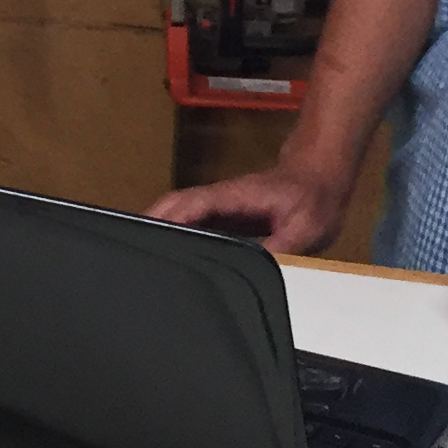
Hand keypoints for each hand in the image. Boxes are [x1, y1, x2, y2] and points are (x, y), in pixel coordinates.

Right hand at [146, 159, 352, 255]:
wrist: (320, 178)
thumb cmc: (314, 198)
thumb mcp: (306, 228)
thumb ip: (281, 248)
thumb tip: (255, 269)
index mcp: (233, 197)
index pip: (188, 204)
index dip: (164, 219)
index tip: (142, 234)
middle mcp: (219, 199)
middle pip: (172, 207)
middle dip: (147, 224)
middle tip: (127, 252)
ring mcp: (219, 207)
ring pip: (178, 214)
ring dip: (157, 229)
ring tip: (139, 259)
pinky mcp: (223, 217)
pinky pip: (191, 223)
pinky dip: (174, 235)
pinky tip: (169, 258)